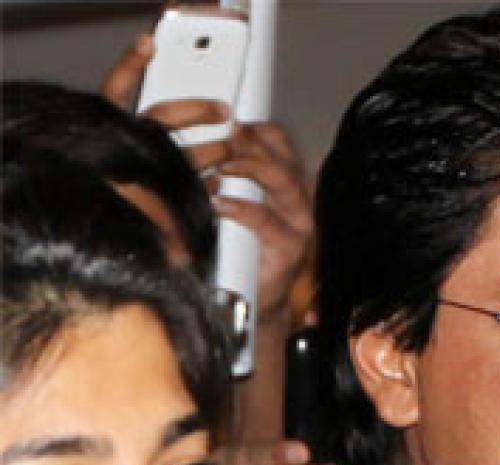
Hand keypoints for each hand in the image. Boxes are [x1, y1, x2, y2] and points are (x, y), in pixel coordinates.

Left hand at [102, 34, 314, 324]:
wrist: (254, 303)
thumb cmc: (239, 253)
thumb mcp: (233, 207)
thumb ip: (225, 179)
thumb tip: (194, 149)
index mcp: (284, 185)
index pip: (278, 141)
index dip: (254, 128)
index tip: (226, 121)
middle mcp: (297, 200)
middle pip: (283, 154)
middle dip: (252, 140)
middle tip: (224, 133)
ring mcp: (299, 223)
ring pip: (283, 180)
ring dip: (251, 166)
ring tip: (223, 163)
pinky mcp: (290, 248)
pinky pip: (268, 220)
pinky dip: (243, 209)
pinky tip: (220, 203)